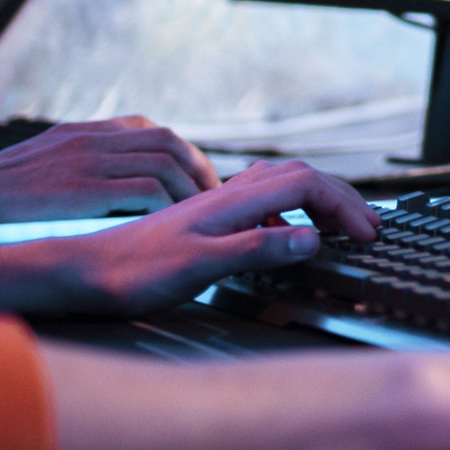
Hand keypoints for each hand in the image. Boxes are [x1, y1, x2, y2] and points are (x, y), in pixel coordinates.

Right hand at [0, 115, 225, 222]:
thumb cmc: (4, 184)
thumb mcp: (49, 157)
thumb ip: (85, 158)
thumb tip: (118, 176)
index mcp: (87, 129)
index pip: (152, 129)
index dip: (184, 151)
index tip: (197, 177)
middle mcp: (95, 138)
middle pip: (169, 143)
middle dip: (198, 169)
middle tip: (211, 197)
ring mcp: (91, 161)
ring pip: (165, 165)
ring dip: (189, 190)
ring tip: (197, 213)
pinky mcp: (86, 189)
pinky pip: (146, 191)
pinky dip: (168, 205)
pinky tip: (172, 222)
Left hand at [36, 162, 376, 317]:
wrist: (80, 273)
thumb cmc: (131, 274)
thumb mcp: (200, 266)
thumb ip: (256, 249)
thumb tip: (311, 236)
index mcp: (231, 202)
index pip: (306, 184)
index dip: (344, 205)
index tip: (367, 234)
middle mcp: (225, 196)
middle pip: (299, 176)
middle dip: (341, 197)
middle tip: (368, 226)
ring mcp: (214, 206)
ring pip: (280, 184)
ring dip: (317, 198)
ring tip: (339, 224)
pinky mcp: (203, 220)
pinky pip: (261, 200)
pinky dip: (290, 208)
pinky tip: (284, 232)